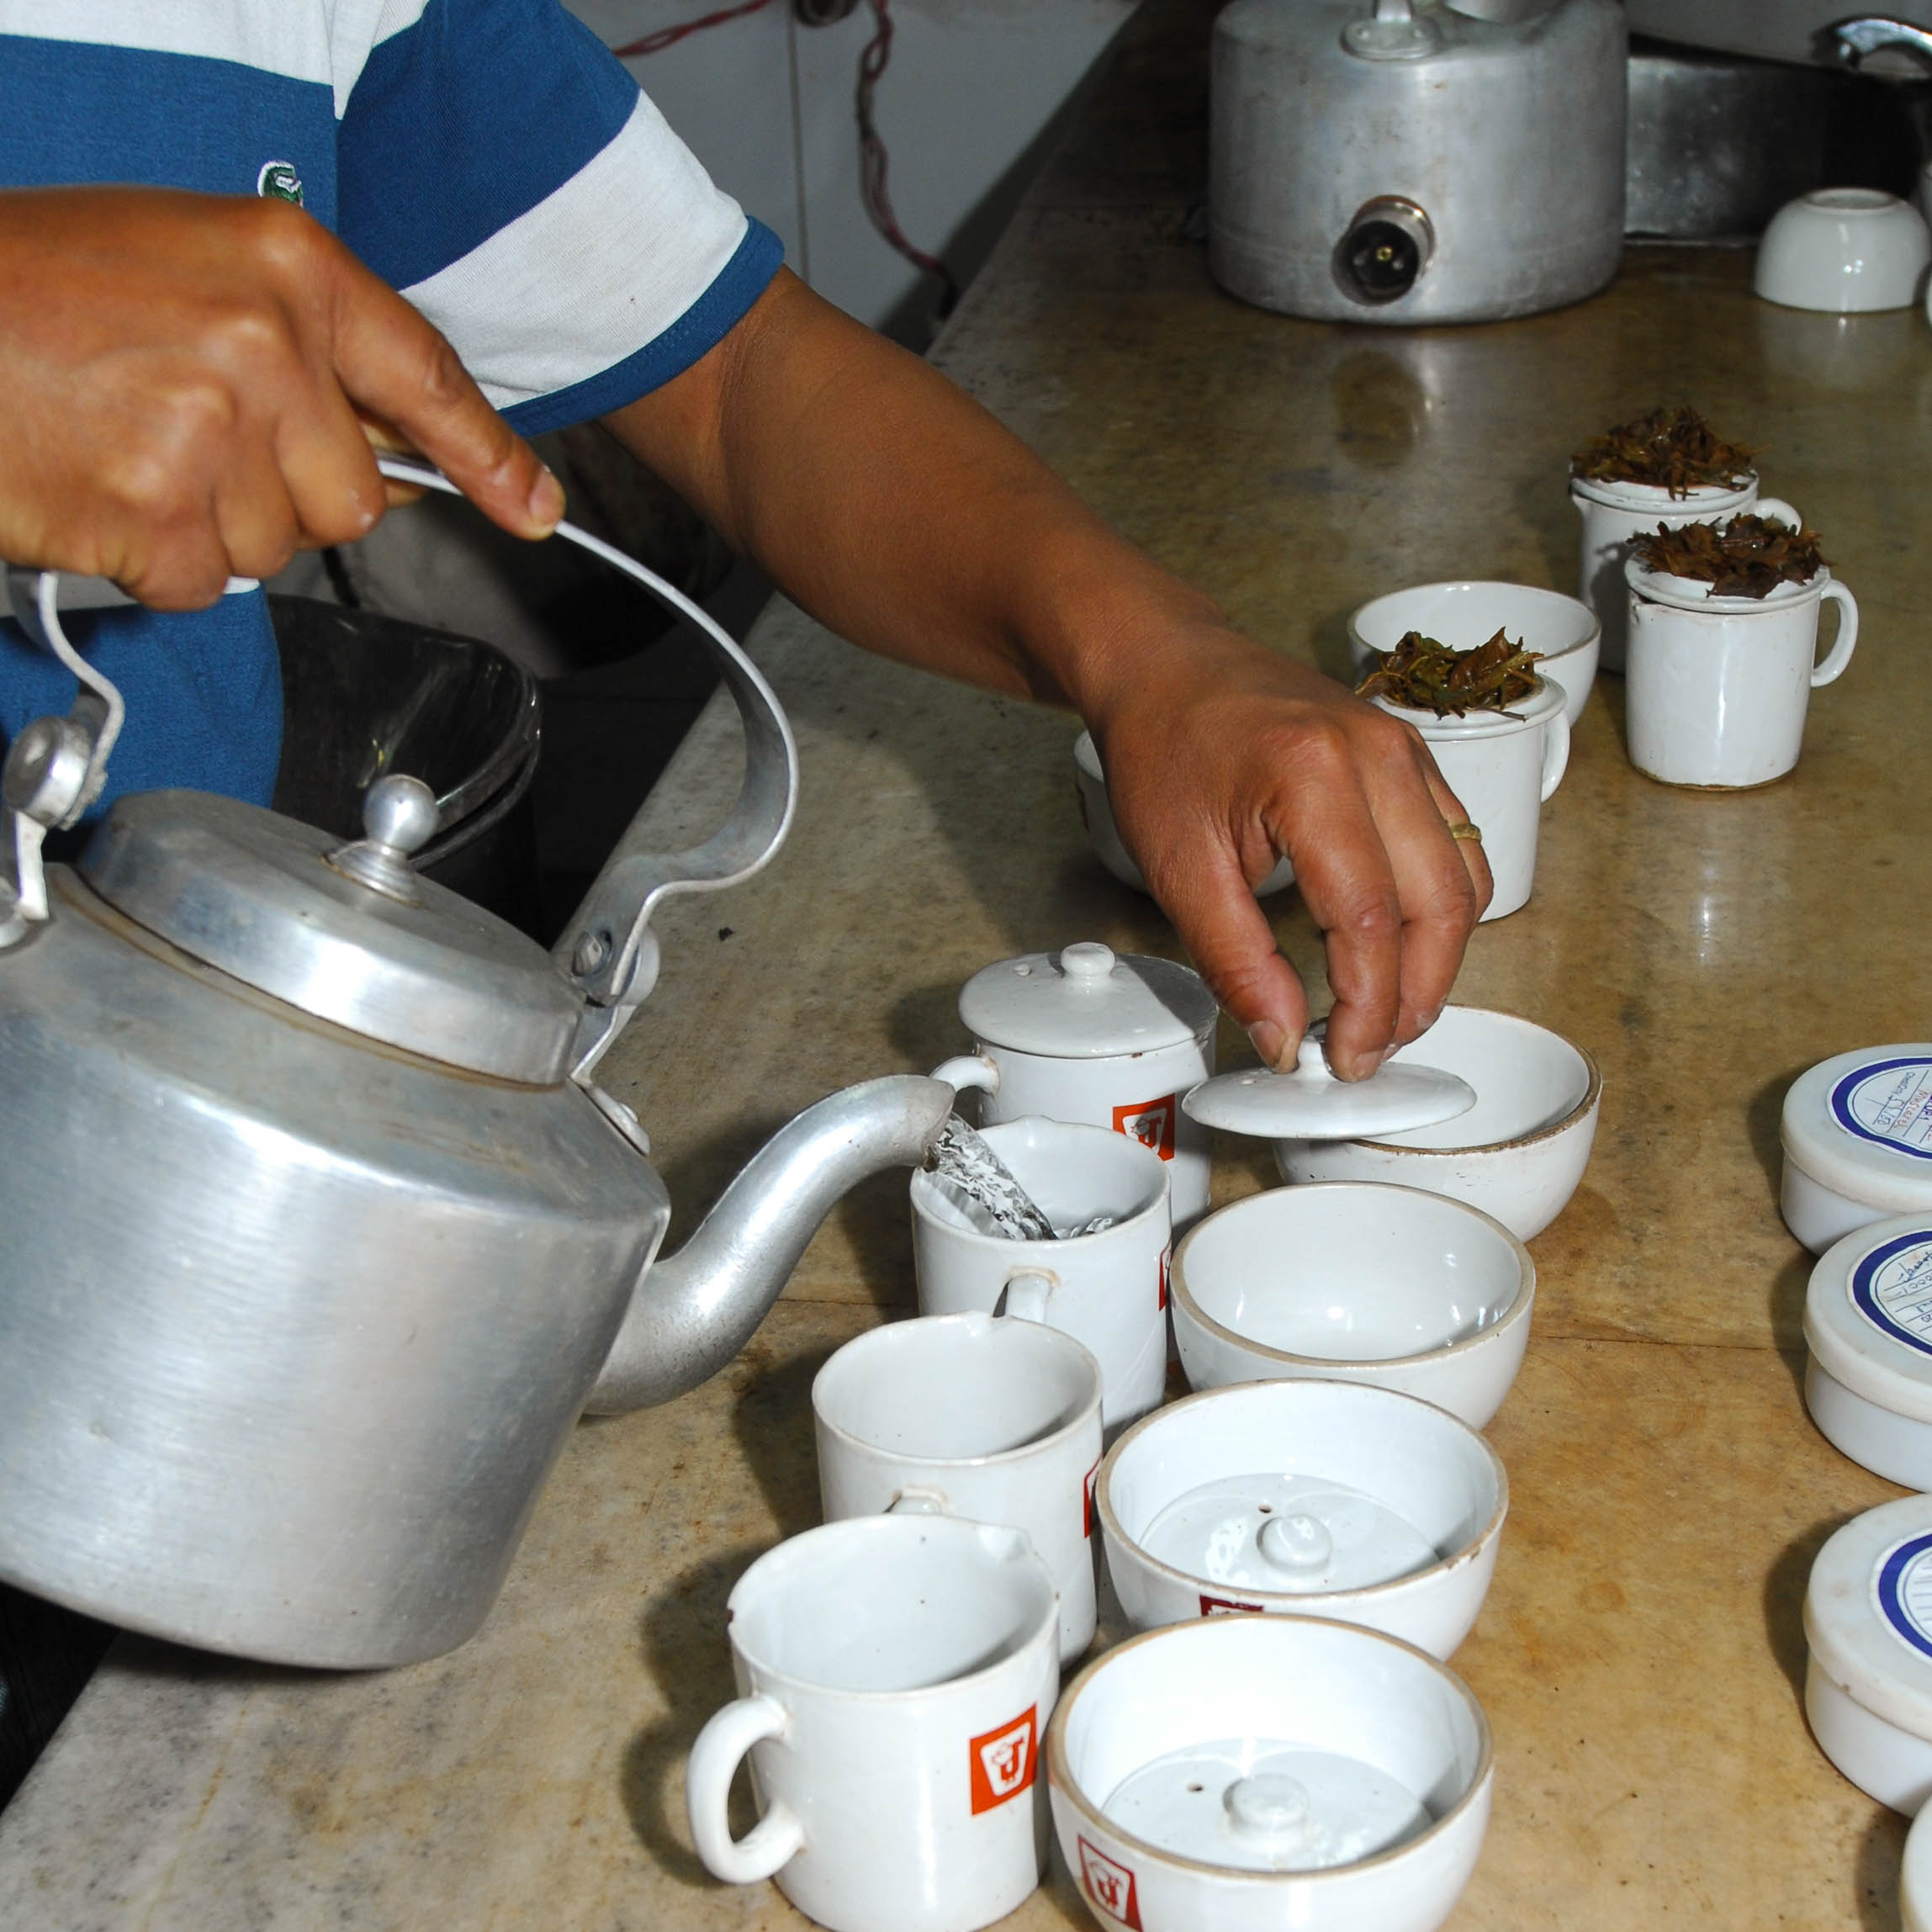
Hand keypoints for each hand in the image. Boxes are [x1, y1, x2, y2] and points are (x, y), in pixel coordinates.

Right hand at [0, 186, 562, 607]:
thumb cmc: (32, 285)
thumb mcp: (190, 267)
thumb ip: (305, 347)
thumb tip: (400, 445)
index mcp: (286, 264)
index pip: (426, 375)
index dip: (491, 455)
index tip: (533, 507)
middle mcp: (267, 340)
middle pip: (354, 497)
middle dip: (284, 493)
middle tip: (183, 436)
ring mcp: (215, 428)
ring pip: (278, 546)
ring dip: (210, 524)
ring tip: (124, 448)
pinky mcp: (160, 510)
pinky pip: (204, 582)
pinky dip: (152, 561)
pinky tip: (99, 490)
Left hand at [1089, 621, 1491, 1080]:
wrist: (1164, 665)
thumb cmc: (1162, 748)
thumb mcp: (1179, 869)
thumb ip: (1237, 963)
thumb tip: (1283, 1040)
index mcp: (1313, 776)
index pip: (1369, 919)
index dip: (1367, 1006)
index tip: (1342, 1058)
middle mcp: (1378, 754)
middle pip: (1440, 903)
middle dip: (1416, 995)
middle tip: (1372, 1049)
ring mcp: (1404, 748)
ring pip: (1465, 878)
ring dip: (1439, 958)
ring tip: (1388, 1012)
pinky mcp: (1410, 753)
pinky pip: (1457, 843)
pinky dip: (1442, 908)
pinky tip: (1401, 948)